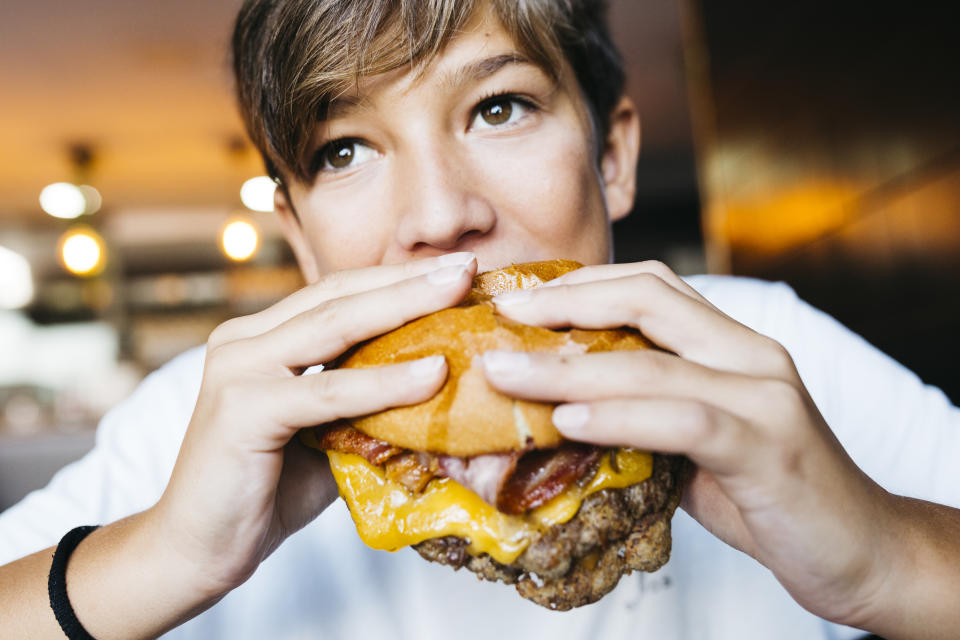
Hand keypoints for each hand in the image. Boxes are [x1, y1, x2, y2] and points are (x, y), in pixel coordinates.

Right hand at [156, 252, 476, 595]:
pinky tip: (432, 373)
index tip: (456, 269)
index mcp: (262, 338)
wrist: (197, 551)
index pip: (339, 294)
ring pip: (334, 326)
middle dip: (409, 278)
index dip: (397, 279)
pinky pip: (327, 391)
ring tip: (460, 291)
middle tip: (468, 263)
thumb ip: (367, 404)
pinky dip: (384, 382)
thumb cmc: (268, 492)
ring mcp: (238, 369)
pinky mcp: (242, 408)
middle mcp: (244, 340)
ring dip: (404, 305)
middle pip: (340, 295)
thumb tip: (442, 388)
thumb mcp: (328, 434)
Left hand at [481, 261, 893, 626]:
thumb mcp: (696, 442)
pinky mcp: (769, 446)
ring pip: (651, 363)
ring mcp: (764, 397)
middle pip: (648, 298)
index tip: (518, 299)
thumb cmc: (766, 493)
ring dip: (567, 367)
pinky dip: (619, 417)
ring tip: (505, 372)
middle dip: (564, 303)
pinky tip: (570, 422)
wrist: (858, 548)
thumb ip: (645, 415)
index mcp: (732, 345)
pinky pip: (683, 420)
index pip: (651, 285)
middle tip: (501, 315)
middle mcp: (751, 355)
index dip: (579, 284)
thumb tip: (557, 412)